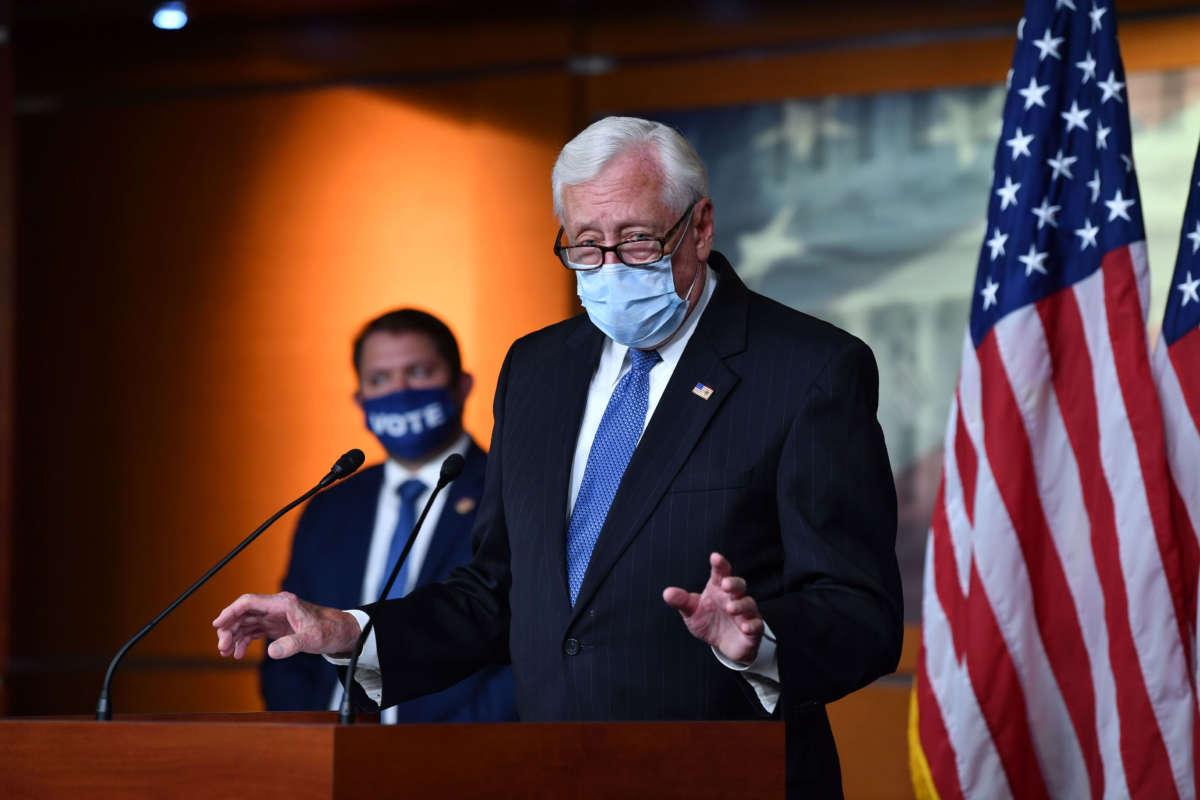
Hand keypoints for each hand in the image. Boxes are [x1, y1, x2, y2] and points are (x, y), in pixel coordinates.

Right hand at [212, 591, 361, 659]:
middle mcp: (276, 607)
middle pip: (243, 613)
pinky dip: (243, 641)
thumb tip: (271, 653)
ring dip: (233, 636)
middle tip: (222, 648)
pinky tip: (237, 653)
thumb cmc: (329, 631)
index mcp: (283, 604)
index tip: (217, 624)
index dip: (230, 611)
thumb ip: (292, 645)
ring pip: (246, 622)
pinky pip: (253, 631)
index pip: (249, 602)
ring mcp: (275, 616)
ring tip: (226, 653)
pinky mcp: (276, 626)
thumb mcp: (312, 639)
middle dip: (229, 628)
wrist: (340, 632)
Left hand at [662, 552, 763, 664]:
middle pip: (739, 585)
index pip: (721, 573)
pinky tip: (745, 627)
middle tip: (725, 585)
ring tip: (731, 608)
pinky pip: (756, 624)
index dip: (719, 564)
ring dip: (741, 605)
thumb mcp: (692, 612)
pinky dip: (752, 625)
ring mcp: (746, 612)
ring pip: (749, 603)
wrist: (724, 645)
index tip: (715, 557)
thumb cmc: (709, 621)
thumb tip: (667, 593)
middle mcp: (734, 597)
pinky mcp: (753, 628)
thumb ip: (682, 602)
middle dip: (733, 583)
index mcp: (718, 588)